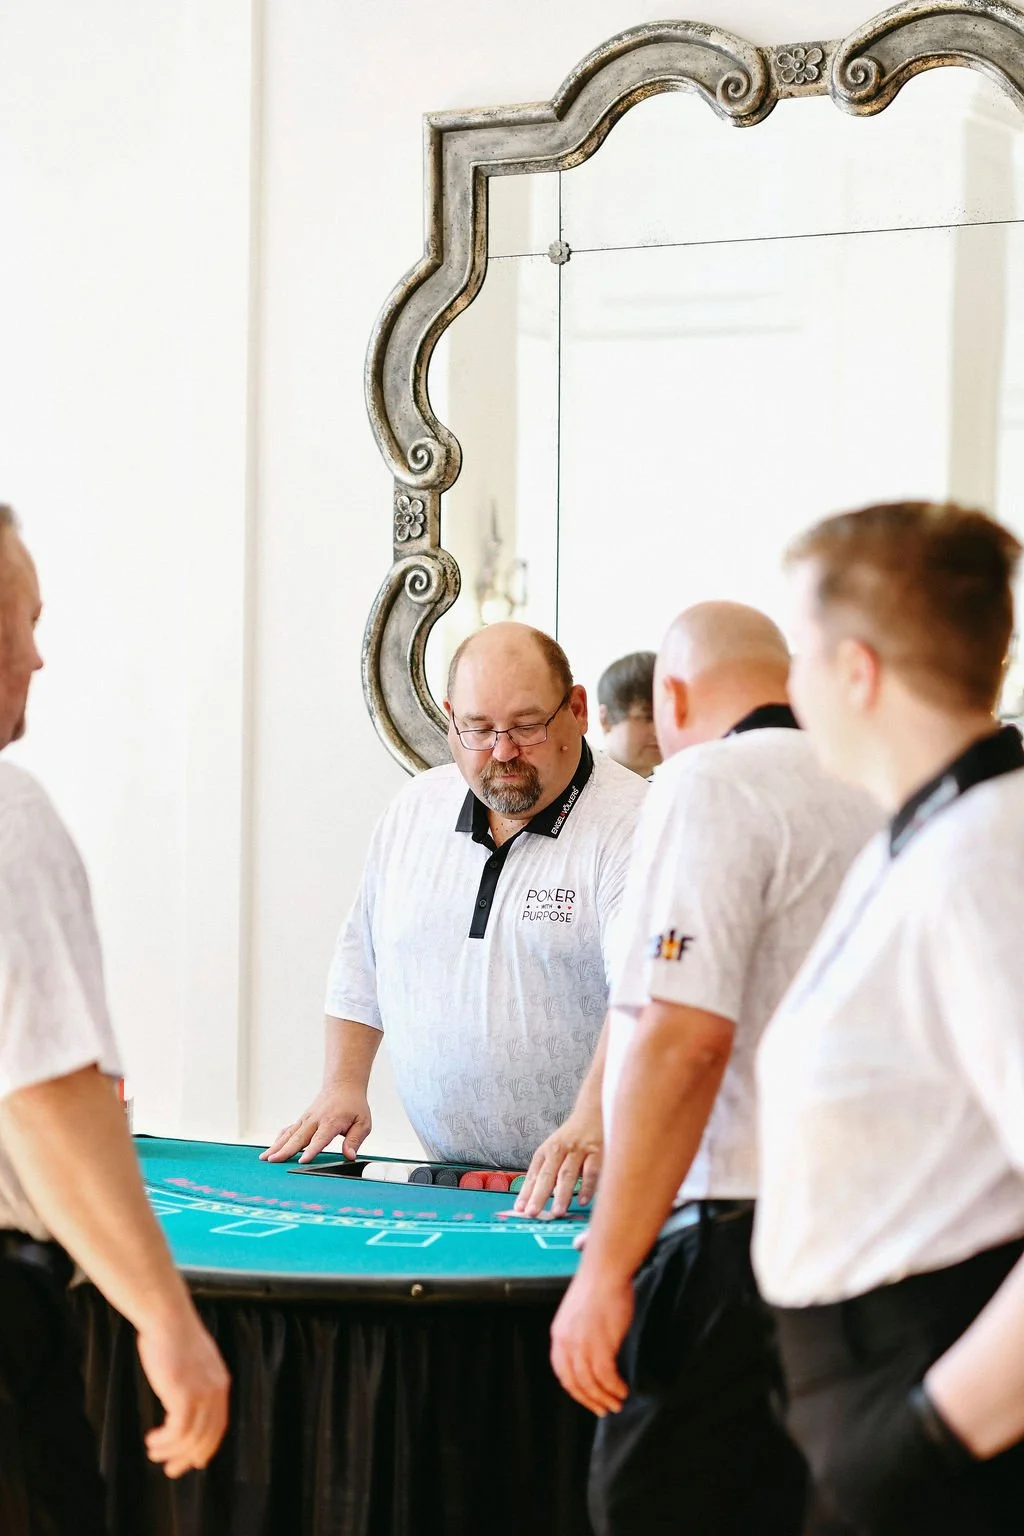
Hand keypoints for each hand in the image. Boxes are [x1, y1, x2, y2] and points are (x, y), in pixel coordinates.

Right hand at [137, 1309, 229, 1477]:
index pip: (219, 1425)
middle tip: (171, 1470)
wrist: (167, 1318)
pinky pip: (177, 1431)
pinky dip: (164, 1441)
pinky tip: (152, 1440)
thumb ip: (195, 1383)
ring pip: (190, 1438)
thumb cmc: (172, 1337)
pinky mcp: (184, 1394)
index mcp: (220, 1382)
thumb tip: (185, 1404)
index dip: (207, 1447)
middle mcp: (216, 1390)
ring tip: (154, 1452)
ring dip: (169, 1451)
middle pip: (207, 1437)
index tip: (195, 1462)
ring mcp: (202, 1393)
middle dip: (188, 1458)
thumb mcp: (193, 1363)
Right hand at [260, 1084, 370, 1162]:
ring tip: (265, 1158)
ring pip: (289, 1134)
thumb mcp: (363, 1123)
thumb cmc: (354, 1105)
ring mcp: (306, 1119)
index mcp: (331, 1122)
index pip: (320, 1139)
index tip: (302, 1161)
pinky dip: (279, 1139)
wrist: (343, 1085)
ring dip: (277, 1146)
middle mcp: (315, 1120)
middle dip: (285, 1150)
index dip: (311, 1150)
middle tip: (273, 1161)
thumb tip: (350, 1156)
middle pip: (299, 1138)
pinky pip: (289, 1130)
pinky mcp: (302, 1120)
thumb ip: (355, 1140)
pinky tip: (272, 1148)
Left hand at [514, 1106, 601, 1217]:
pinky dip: (587, 1187)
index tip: (519, 1209)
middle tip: (532, 1213)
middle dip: (539, 1195)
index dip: (526, 1192)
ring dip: (562, 1194)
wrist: (594, 1111)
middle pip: (548, 1175)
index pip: (534, 1174)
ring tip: (557, 1212)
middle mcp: (560, 1149)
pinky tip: (582, 1200)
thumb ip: (548, 1173)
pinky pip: (591, 1171)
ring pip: (568, 1174)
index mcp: (546, 1151)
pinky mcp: (597, 1151)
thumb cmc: (572, 1138)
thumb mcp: (555, 1150)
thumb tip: (534, 1202)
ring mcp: (579, 1150)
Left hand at [550, 1262, 631, 1416]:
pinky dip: (615, 1388)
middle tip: (603, 1409)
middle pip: (575, 1383)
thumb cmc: (597, 1288)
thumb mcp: (577, 1315)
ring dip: (605, 1398)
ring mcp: (582, 1346)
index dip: (576, 1390)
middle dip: (590, 1400)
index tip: (588, 1399)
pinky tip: (623, 1390)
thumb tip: (590, 1355)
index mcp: (558, 1336)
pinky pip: (606, 1377)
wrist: (605, 1272)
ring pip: (591, 1384)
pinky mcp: (601, 1345)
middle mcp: (566, 1344)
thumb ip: (579, 1336)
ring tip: (617, 1403)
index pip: (562, 1373)